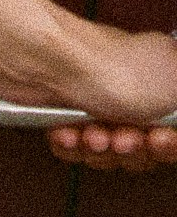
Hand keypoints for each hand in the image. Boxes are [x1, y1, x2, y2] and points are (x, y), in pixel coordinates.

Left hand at [34, 25, 176, 170]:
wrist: (52, 65)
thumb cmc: (116, 69)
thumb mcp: (176, 84)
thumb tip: (174, 117)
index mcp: (163, 79)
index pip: (171, 128)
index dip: (167, 143)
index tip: (159, 138)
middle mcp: (132, 91)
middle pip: (143, 146)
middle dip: (133, 149)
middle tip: (123, 139)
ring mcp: (97, 103)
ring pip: (108, 152)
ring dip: (102, 149)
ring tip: (93, 134)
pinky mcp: (64, 114)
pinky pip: (76, 148)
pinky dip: (73, 146)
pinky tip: (70, 134)